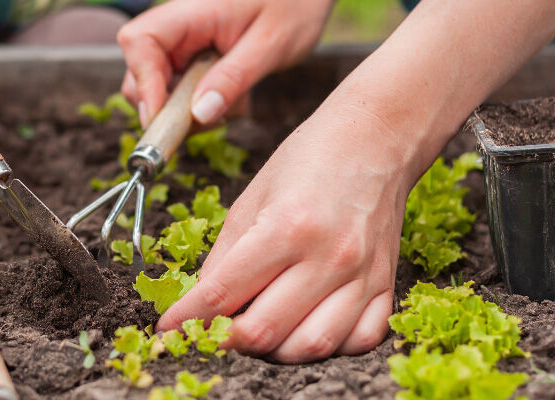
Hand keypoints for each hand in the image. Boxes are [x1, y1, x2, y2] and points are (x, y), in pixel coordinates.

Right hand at [117, 0, 332, 127]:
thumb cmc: (295, 4)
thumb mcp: (271, 44)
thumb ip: (234, 78)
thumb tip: (198, 115)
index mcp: (190, 11)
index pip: (139, 42)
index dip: (144, 83)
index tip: (163, 118)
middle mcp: (179, 26)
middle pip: (141, 72)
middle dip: (167, 106)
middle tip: (207, 120)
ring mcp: (185, 43)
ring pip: (161, 87)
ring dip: (189, 110)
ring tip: (234, 102)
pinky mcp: (196, 57)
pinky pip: (183, 89)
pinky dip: (204, 104)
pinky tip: (236, 96)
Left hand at [157, 103, 421, 362]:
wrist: (376, 138)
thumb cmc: (309, 160)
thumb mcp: (251, 197)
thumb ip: (223, 255)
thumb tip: (199, 303)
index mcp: (285, 227)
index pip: (222, 293)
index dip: (187, 319)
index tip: (168, 330)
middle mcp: (328, 256)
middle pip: (264, 331)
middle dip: (226, 341)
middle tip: (211, 333)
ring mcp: (363, 274)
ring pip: (312, 347)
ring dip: (275, 352)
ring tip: (257, 334)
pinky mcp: (386, 284)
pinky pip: (361, 340)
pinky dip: (328, 347)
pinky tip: (306, 329)